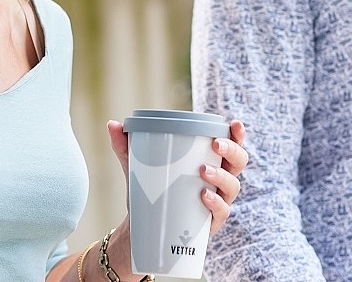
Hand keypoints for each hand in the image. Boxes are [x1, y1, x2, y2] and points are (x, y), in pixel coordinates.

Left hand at [106, 119, 249, 235]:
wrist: (143, 228)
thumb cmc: (150, 189)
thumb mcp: (137, 165)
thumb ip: (125, 145)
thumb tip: (112, 124)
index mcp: (210, 161)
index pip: (231, 145)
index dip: (238, 134)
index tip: (235, 123)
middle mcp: (219, 181)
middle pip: (239, 163)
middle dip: (232, 151)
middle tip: (215, 144)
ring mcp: (217, 202)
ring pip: (233, 187)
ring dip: (222, 176)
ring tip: (204, 171)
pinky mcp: (210, 223)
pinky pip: (221, 213)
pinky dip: (216, 204)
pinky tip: (204, 196)